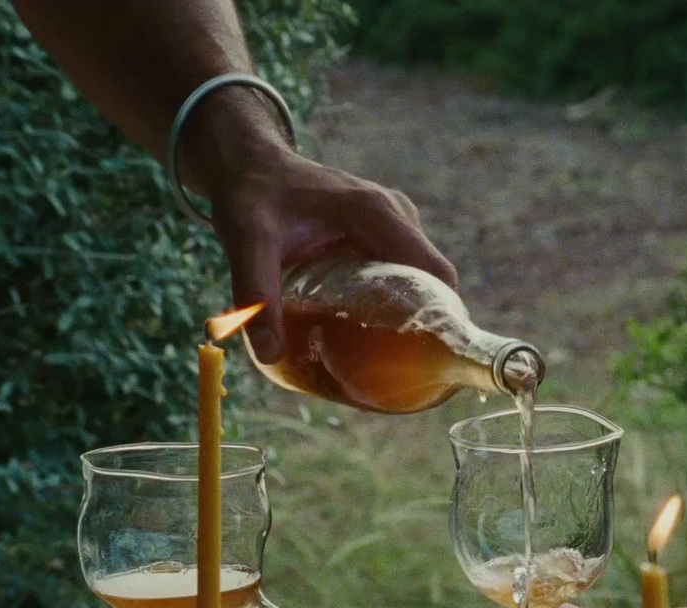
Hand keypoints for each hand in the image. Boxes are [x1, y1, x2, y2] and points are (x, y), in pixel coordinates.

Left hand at [206, 142, 456, 363]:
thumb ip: (257, 293)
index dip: (440, 316)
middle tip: (397, 366)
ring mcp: (395, 219)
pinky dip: (397, 296)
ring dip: (410, 310)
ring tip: (384, 352)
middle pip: (433, 280)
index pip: (435, 273)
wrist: (251, 162)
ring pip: (421, 275)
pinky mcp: (386, 228)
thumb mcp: (246, 241)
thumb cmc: (251, 195)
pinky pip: (407, 267)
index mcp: (377, 213)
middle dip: (423, 321)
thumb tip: (269, 354)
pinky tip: (371, 324)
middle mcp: (396, 213)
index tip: (426, 357)